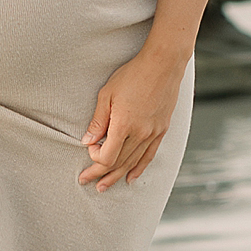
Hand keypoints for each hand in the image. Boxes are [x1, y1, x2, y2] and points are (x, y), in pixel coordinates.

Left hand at [79, 43, 186, 189]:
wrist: (163, 64)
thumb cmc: (132, 75)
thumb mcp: (107, 94)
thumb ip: (98, 120)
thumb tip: (87, 140)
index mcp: (124, 125)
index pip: (107, 156)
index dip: (95, 158)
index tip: (89, 149)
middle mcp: (141, 133)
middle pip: (118, 163)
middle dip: (101, 174)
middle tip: (88, 182)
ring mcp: (153, 133)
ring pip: (133, 162)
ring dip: (117, 175)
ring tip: (105, 186)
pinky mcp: (162, 130)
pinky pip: (149, 155)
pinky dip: (139, 168)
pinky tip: (131, 177)